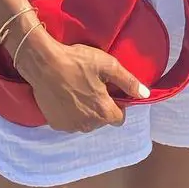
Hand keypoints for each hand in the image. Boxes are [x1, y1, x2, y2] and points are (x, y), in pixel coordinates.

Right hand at [12, 28, 149, 132]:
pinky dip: (70, 113)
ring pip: (86, 122)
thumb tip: (145, 94)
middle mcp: (87, 125)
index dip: (117, 104)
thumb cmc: (77, 61)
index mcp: (103, 112)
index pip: (119, 118)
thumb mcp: (108, 65)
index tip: (109, 91)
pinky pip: (70, 121)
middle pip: (102, 121)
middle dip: (101, 107)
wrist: (43, 63)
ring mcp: (70, 126)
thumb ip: (128, 81)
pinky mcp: (55, 124)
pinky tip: (66, 96)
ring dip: (86, 111)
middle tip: (92, 87)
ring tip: (78, 90)